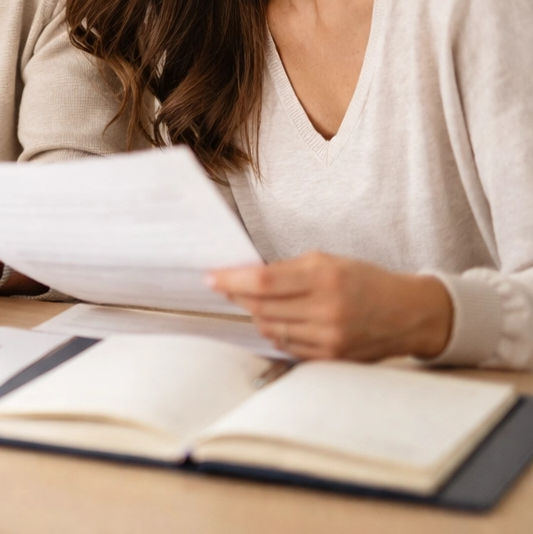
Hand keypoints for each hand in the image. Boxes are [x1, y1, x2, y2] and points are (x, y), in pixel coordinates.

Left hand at [208, 252, 453, 360]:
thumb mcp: (328, 261)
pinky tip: (277, 320)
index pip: (263, 282)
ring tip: (255, 303)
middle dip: (237, 297)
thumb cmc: (365, 280)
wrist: (409, 313)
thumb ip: (287, 269)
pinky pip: (286, 346)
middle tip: (226, 288)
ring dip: (255, 315)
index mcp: (325, 279)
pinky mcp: (331, 358)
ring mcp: (329, 338)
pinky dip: (275, 332)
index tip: (210, 278)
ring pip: (270, 329)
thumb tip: (245, 275)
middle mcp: (327, 311)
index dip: (231, 280)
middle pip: (261, 308)